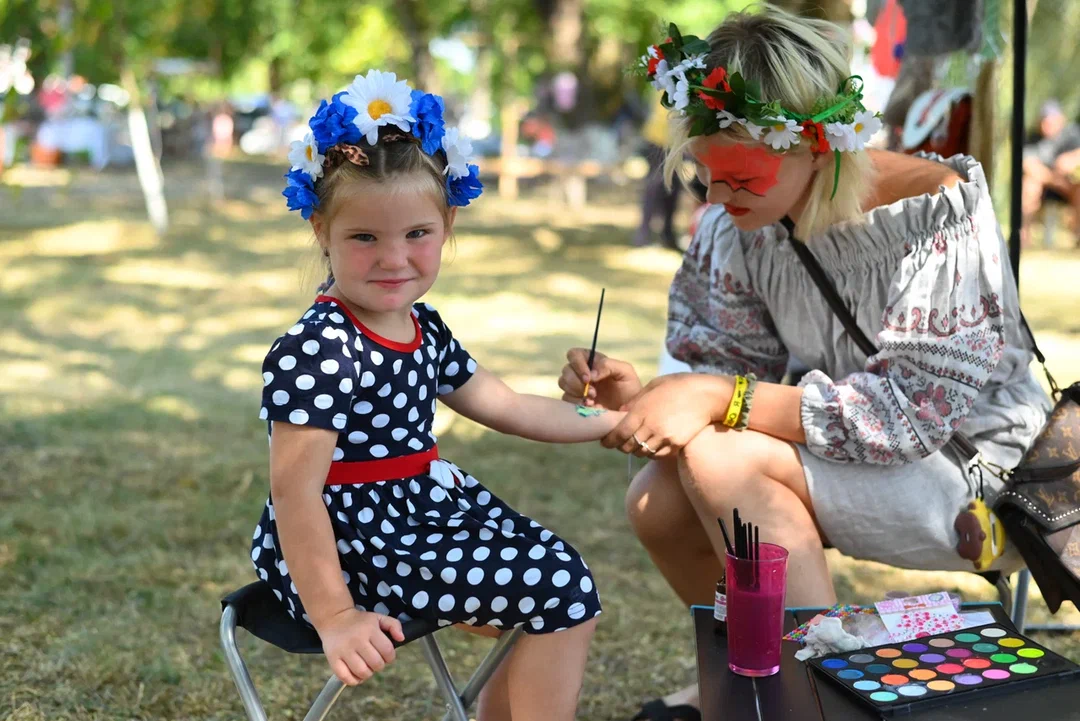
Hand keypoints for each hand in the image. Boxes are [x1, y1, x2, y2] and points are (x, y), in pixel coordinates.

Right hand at [316, 607, 404, 685]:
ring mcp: (344, 650)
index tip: (386, 656)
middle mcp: (357, 640)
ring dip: (368, 674)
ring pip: (362, 672)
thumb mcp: (378, 618)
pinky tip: (356, 674)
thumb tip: (402, 638)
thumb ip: (394, 625)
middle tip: (375, 661)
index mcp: (370, 630)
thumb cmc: (360, 621)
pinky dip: (354, 680)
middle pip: (376, 663)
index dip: (390, 657)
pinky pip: (346, 678)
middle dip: (379, 665)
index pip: (387, 651)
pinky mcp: (333, 659)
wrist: (334, 619)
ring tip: (366, 667)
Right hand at [558, 348, 641, 410]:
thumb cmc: (630, 390)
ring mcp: (576, 387)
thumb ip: (608, 365)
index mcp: (592, 361)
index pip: (574, 354)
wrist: (629, 413)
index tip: (588, 378)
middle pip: (566, 370)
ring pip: (563, 383)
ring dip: (576, 392)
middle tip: (593, 393)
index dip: (578, 364)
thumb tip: (590, 374)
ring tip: (592, 401)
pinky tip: (590, 407)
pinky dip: (575, 403)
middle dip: (577, 382)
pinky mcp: (574, 401)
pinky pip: (565, 399)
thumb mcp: (625, 372)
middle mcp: (581, 372)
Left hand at [603, 373, 730, 457]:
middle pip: (628, 446)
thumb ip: (635, 401)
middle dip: (621, 446)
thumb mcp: (653, 386)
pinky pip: (657, 455)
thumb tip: (621, 412)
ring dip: (636, 450)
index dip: (609, 440)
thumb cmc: (679, 385)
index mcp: (642, 410)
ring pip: (642, 453)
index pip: (618, 433)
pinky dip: (651, 453)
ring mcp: (664, 438)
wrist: (708, 396)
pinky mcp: (676, 445)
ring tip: (636, 442)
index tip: (605, 442)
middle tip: (619, 442)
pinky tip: (651, 445)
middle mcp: (651, 426)